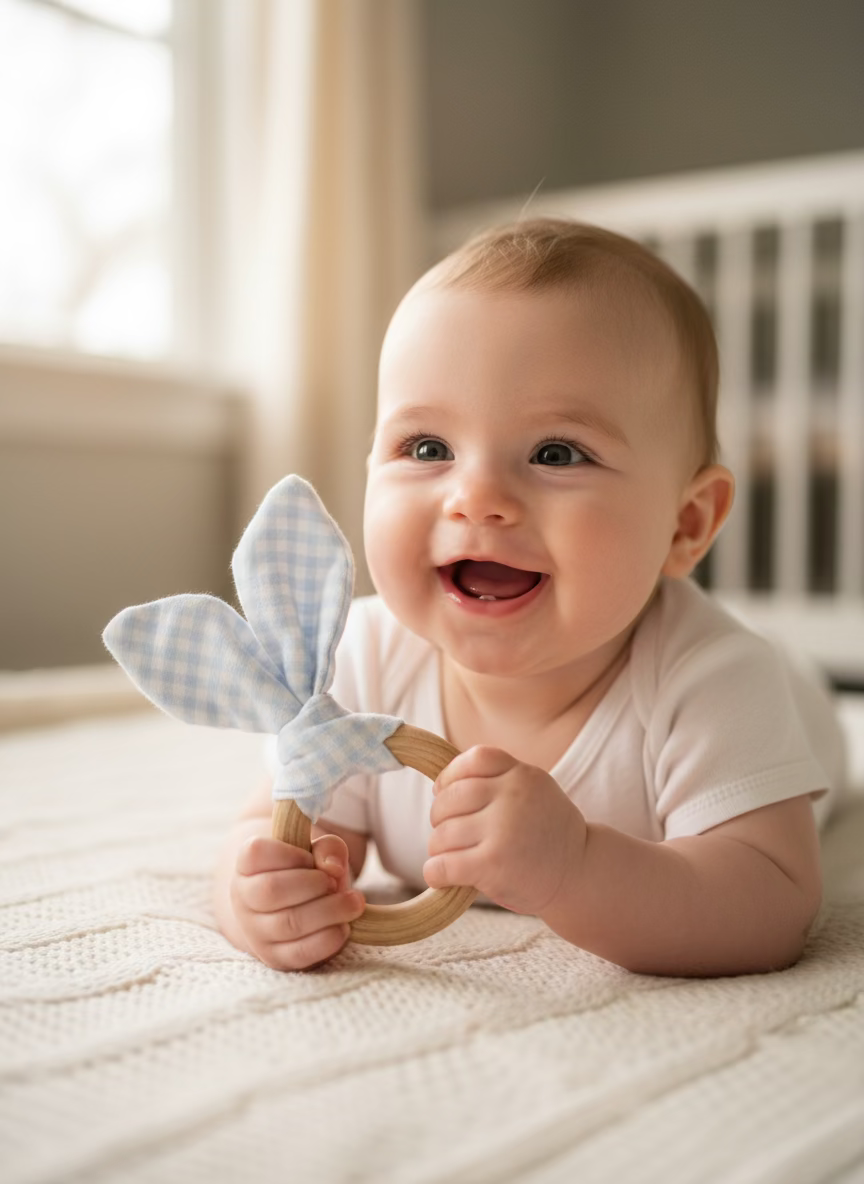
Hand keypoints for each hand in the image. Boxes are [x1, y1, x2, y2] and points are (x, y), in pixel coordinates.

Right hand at [230, 833, 365, 969]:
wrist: (288, 912)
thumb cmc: (303, 874)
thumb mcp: (315, 852)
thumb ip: (328, 848)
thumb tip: (333, 867)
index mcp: (247, 866)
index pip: (257, 854)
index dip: (290, 854)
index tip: (310, 858)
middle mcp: (244, 900)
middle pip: (271, 889)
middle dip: (313, 883)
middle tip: (333, 882)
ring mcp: (256, 933)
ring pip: (289, 923)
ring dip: (329, 911)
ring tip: (352, 902)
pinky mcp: (276, 958)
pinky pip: (301, 953)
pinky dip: (329, 939)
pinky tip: (344, 926)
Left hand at [423, 746, 586, 914]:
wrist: (580, 876)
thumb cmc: (546, 834)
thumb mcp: (534, 791)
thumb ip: (499, 780)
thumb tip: (441, 784)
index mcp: (523, 775)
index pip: (474, 759)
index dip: (451, 776)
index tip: (445, 793)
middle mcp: (513, 796)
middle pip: (450, 798)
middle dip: (440, 817)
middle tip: (448, 833)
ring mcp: (503, 830)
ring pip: (442, 834)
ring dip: (438, 849)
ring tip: (451, 857)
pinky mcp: (493, 864)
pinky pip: (444, 864)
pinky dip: (435, 872)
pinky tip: (441, 875)